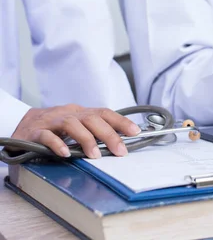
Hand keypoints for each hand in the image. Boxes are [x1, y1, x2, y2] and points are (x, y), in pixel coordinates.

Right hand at [10, 104, 140, 158]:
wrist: (22, 123)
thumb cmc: (55, 127)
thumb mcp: (77, 125)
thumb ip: (95, 131)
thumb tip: (120, 143)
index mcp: (81, 112)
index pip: (104, 113)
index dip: (121, 121)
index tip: (135, 132)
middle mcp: (69, 113)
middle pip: (91, 119)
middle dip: (109, 134)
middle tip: (120, 151)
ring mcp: (51, 121)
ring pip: (71, 124)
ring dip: (86, 139)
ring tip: (95, 155)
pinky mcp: (35, 132)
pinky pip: (46, 136)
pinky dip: (57, 144)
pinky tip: (66, 154)